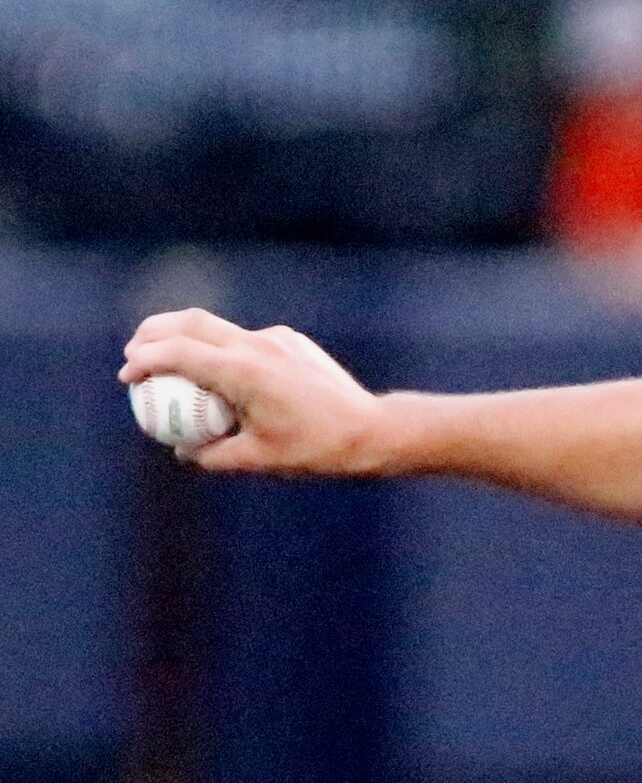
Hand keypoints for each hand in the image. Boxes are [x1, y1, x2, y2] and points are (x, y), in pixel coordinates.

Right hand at [120, 309, 385, 475]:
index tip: (127, 376)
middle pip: (189, 322)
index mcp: (242, 372)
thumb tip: (182, 450)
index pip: (177, 353)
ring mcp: (276, 339)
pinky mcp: (292, 341)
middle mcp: (256, 345)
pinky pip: (246, 339)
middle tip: (135, 352)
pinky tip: (222, 374)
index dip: (144, 360)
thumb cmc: (315, 449)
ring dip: (186, 336)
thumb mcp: (258, 460)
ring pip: (217, 326)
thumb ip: (212, 455)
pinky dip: (223, 349)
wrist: (371, 430)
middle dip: (153, 332)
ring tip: (169, 357)